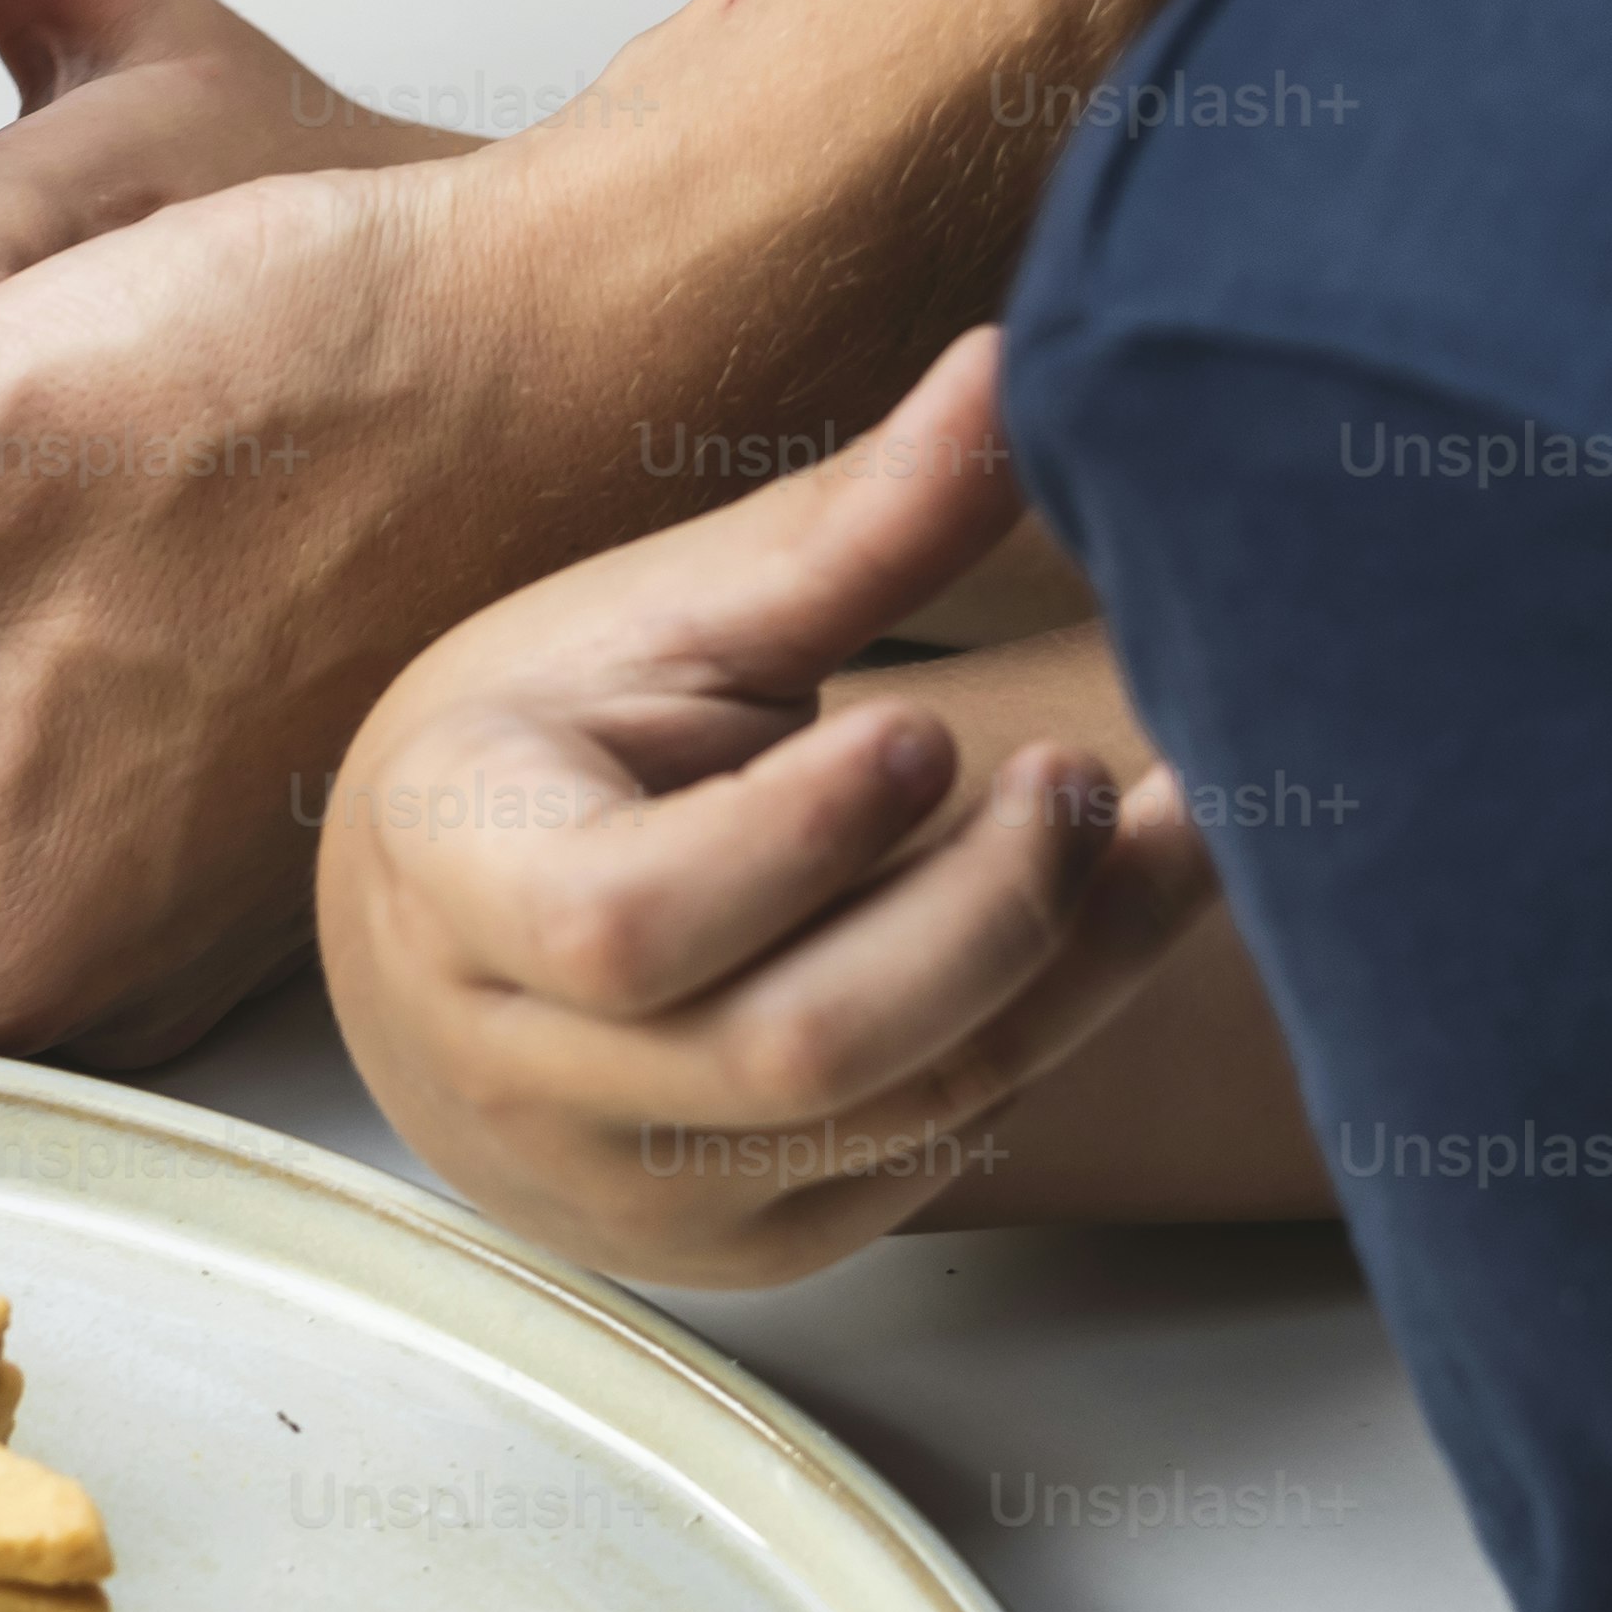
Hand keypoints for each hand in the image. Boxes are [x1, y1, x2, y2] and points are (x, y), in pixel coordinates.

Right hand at [320, 332, 1221, 1288]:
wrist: (454, 935)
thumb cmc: (557, 742)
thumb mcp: (661, 620)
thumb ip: (845, 529)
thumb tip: (1021, 364)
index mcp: (452, 878)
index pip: (622, 924)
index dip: (796, 843)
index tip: (927, 725)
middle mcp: (514, 1070)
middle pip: (792, 1051)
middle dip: (982, 915)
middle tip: (1085, 782)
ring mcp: (623, 1185)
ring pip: (893, 1121)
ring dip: (1066, 972)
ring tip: (1159, 827)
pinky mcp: (731, 1247)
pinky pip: (924, 1165)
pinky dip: (1033, 1038)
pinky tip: (1091, 923)